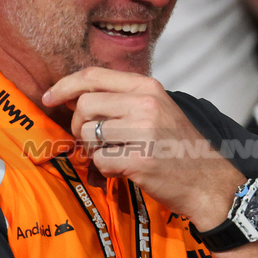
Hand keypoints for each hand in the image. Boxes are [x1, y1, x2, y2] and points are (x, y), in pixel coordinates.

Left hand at [41, 67, 243, 226]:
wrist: (208, 181)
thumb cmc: (178, 146)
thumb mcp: (158, 108)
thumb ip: (122, 98)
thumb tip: (74, 96)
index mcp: (148, 87)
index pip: (93, 76)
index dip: (64, 85)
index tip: (50, 98)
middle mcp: (145, 105)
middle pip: (84, 106)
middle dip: (78, 125)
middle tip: (91, 139)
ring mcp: (144, 133)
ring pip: (89, 134)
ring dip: (92, 149)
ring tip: (113, 154)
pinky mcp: (140, 162)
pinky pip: (100, 161)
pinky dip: (105, 169)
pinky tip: (123, 169)